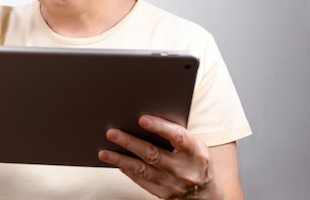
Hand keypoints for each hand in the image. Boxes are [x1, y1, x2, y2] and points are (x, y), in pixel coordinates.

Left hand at [98, 115, 223, 199]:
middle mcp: (185, 170)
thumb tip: (142, 118)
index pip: (177, 137)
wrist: (206, 192)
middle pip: (153, 154)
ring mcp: (173, 184)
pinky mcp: (163, 194)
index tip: (141, 118)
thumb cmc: (195, 159)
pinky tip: (115, 161)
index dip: (160, 127)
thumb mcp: (193, 144)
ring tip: (104, 152)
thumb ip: (173, 132)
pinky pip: (141, 181)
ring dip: (120, 160)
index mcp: (196, 152)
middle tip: (111, 132)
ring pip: (142, 170)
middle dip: (130, 143)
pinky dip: (127, 171)